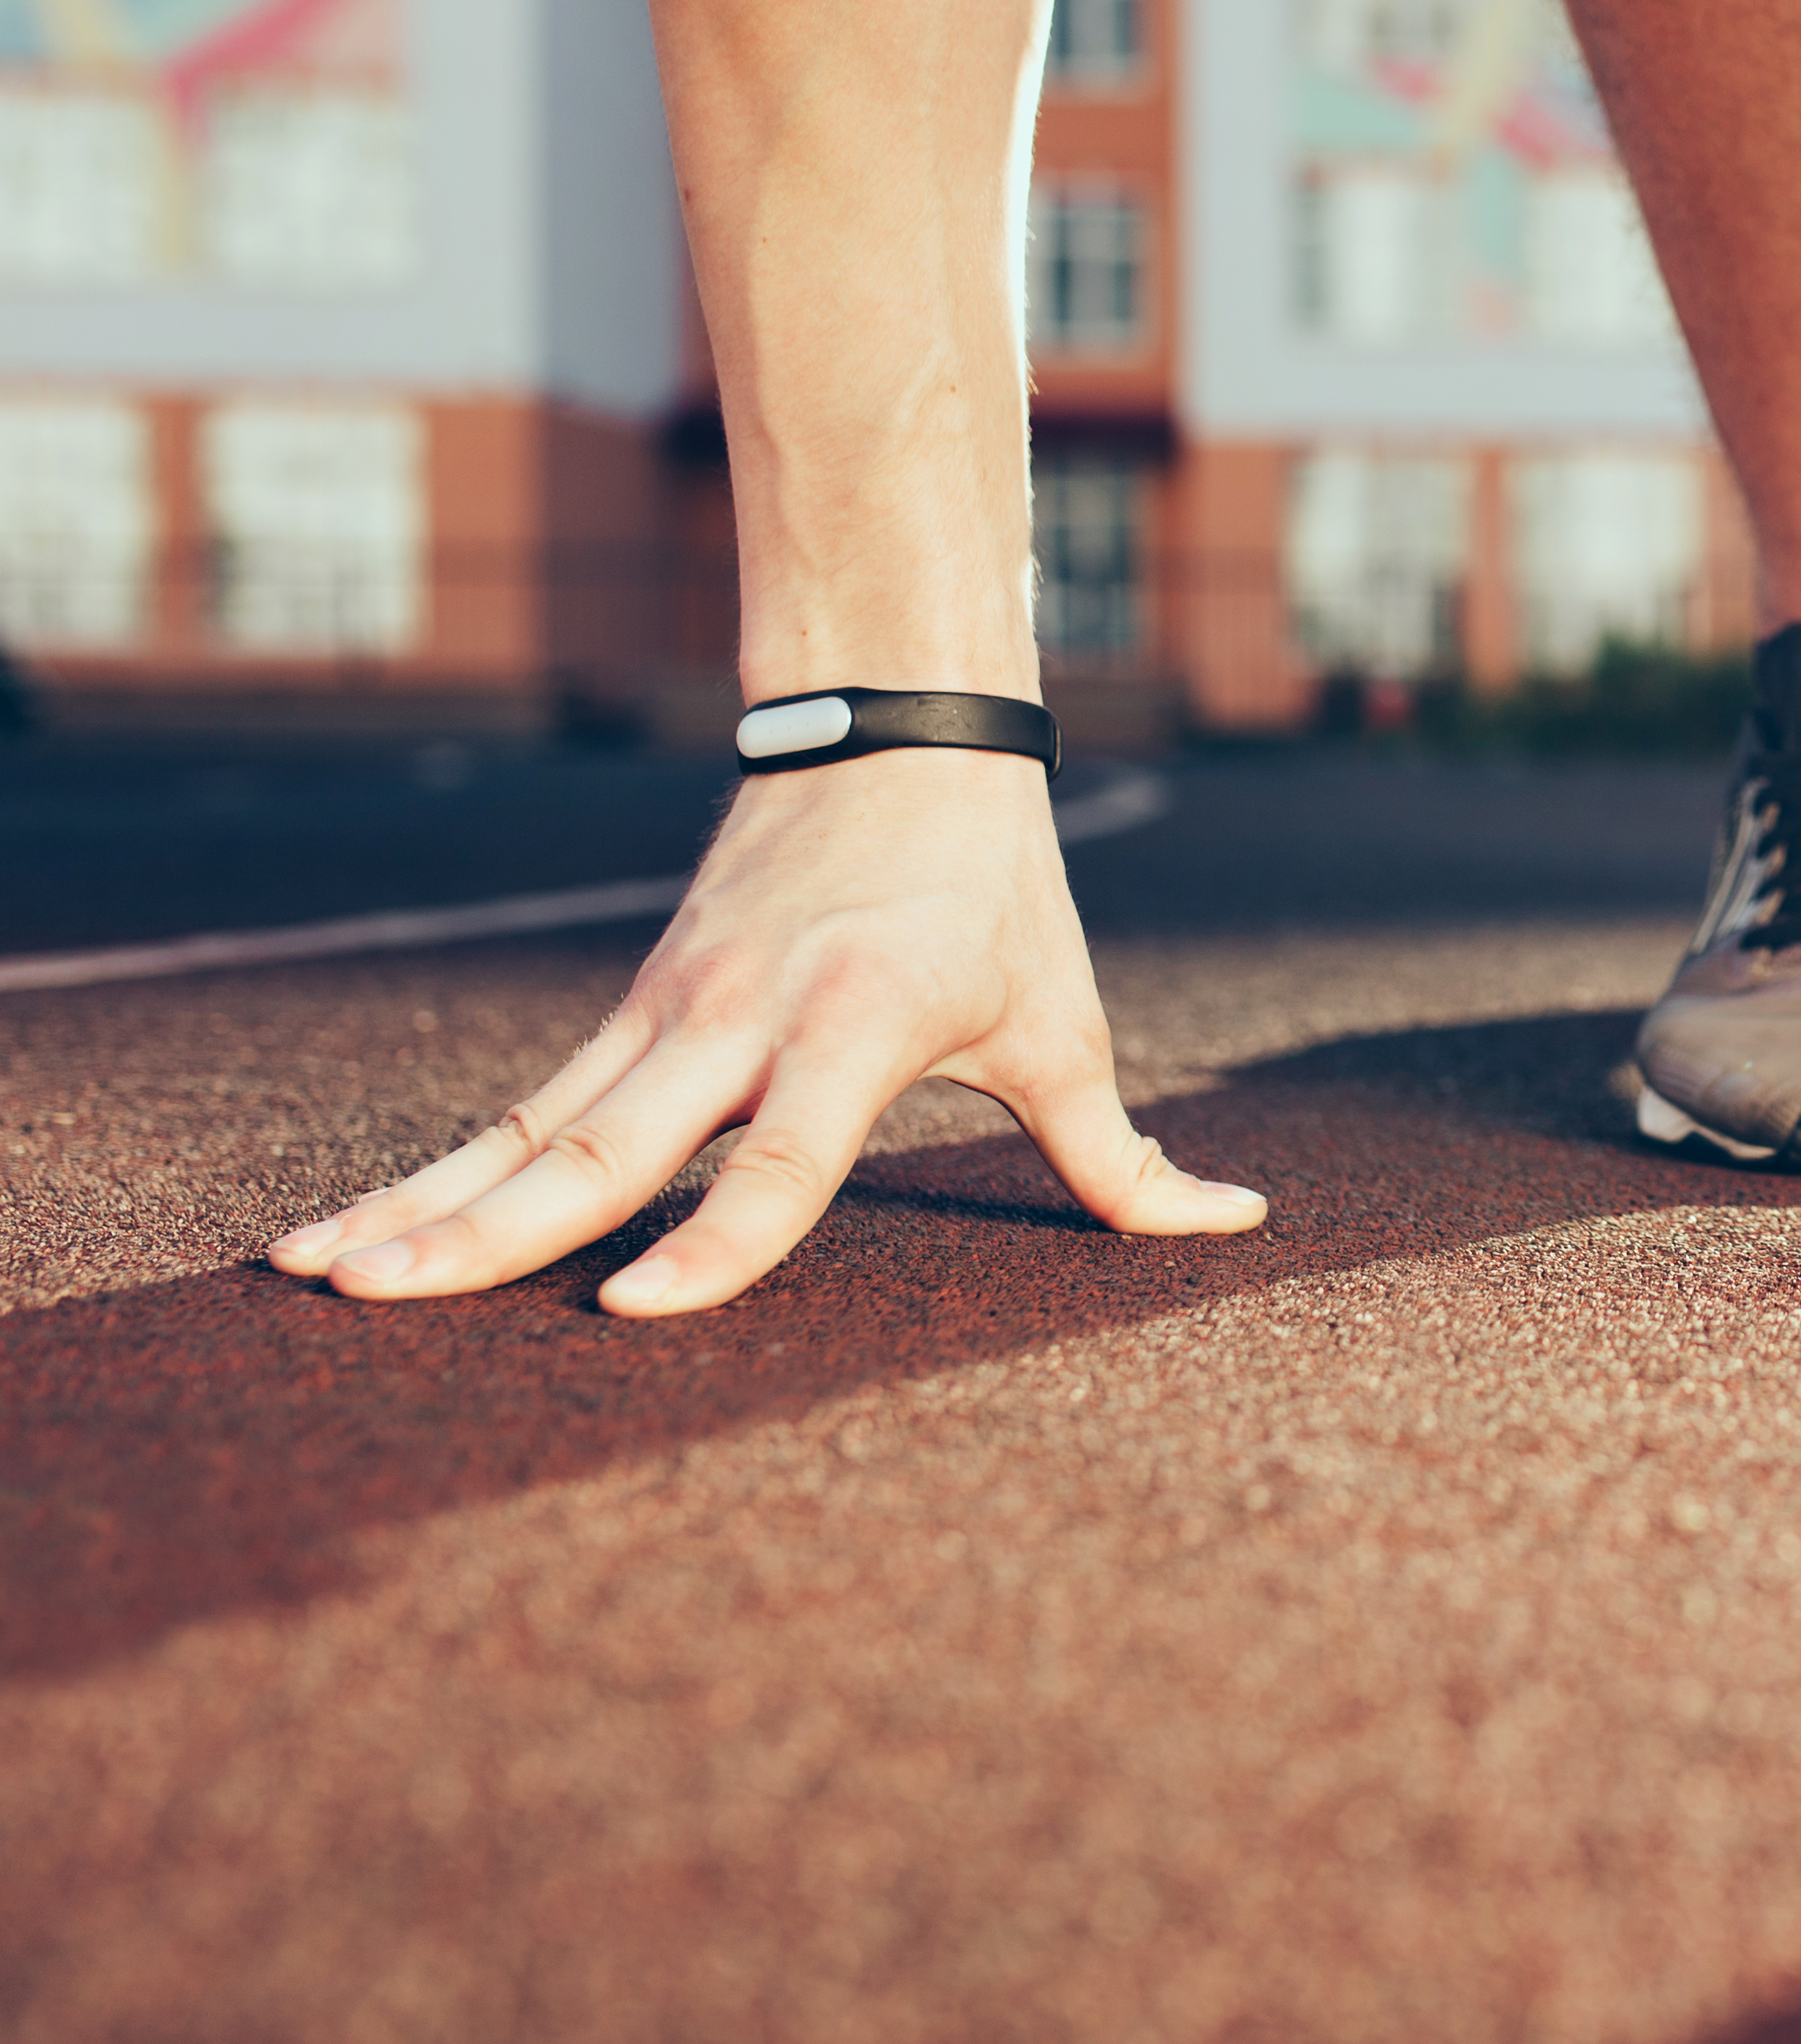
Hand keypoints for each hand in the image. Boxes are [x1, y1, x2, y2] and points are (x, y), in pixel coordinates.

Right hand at [267, 749, 1263, 1315]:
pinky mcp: (628, 1015)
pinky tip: (351, 1231)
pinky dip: (436, 1170)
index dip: (716, 1245)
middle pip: (600, 1145)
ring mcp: (666, 1015)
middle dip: (491, 1233)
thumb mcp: (1069, 1021)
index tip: (635, 1315)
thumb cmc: (997, 889)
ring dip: (425, 1206)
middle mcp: (739, 1021)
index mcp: (854, 1026)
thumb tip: (1236, 1229)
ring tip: (321, 1279)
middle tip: (384, 1304)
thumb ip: (1127, 1158)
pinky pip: (517, 1109)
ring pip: (526, 1128)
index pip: (775, 1162)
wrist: (903, 728)